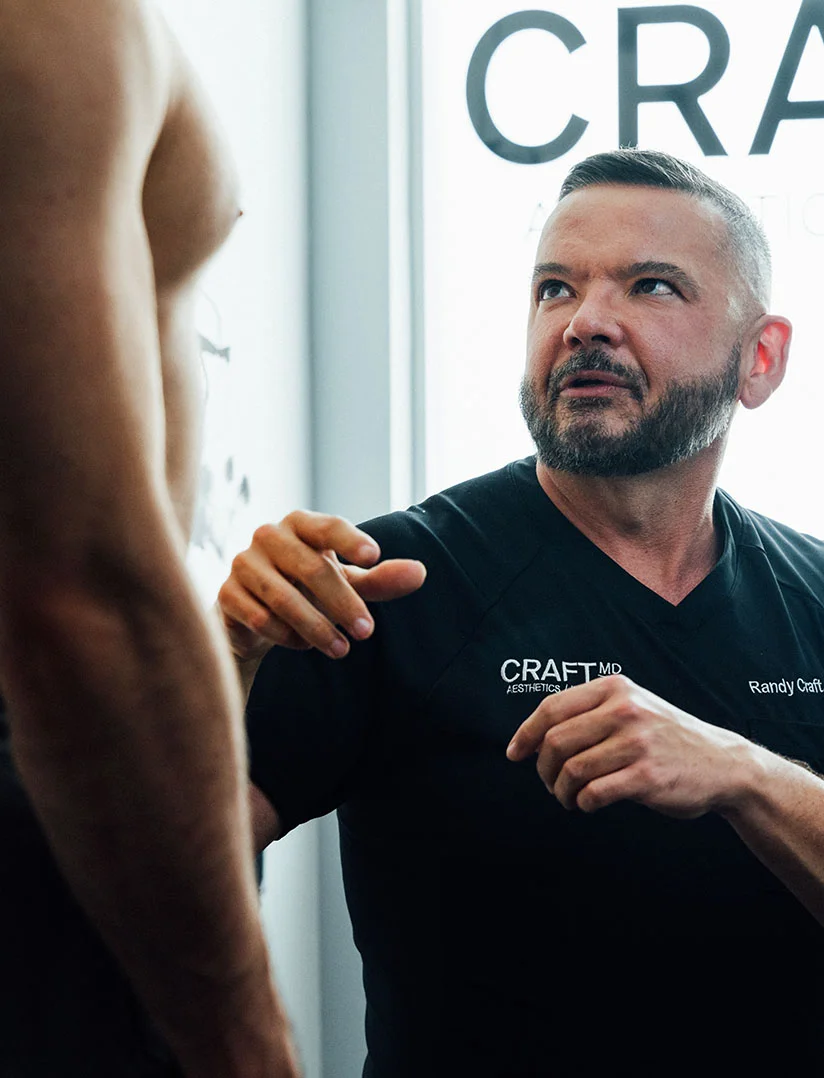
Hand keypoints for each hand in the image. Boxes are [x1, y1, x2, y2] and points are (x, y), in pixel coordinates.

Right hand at [217, 510, 425, 661]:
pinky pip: (259, 617)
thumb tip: (421, 573)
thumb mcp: (346, 581)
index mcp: (301, 523)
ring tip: (341, 650)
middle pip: (310, 567)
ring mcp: (243, 562)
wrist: (251, 613)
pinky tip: (303, 646)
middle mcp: (269, 535)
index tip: (374, 556)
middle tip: (366, 632)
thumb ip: (379, 578)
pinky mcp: (226, 593)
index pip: (328, 526)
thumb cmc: (308, 587)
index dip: (350, 540)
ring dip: (316, 627)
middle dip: (342, 602)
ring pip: (283, 596)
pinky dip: (286, 635)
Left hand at [506, 674, 752, 817]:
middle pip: (556, 741)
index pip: (552, 708)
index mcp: (615, 689)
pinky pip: (594, 793)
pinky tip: (588, 803)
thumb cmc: (666, 738)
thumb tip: (532, 737)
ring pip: (571, 770)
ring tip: (569, 797)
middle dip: (543, 768)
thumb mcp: (632, 707)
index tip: (515, 754)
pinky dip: (583, 803)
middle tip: (549, 784)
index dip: (526, 733)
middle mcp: (625, 710)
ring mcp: (637, 743)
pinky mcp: (647, 777)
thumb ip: (589, 713)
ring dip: (561, 791)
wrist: (723, 764)